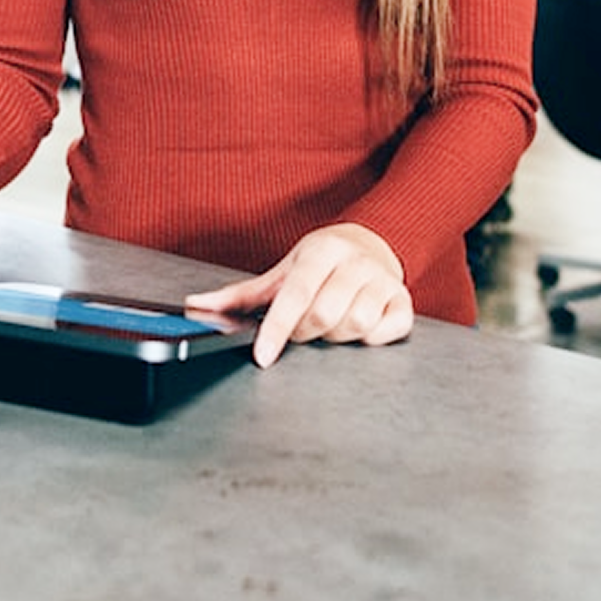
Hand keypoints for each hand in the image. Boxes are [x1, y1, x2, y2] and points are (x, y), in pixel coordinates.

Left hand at [185, 223, 412, 367]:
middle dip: (305, 333)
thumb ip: (240, 295)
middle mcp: (355, 262)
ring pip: (356, 325)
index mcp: (321, 251)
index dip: (277, 328)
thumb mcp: (281, 272)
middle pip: (324, 315)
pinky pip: (388, 331)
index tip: (263, 357)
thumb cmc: (319, 263)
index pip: (295, 294)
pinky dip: (372, 339)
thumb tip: (195, 307)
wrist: (370, 242)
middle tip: (301, 330)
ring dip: (336, 337)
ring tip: (330, 325)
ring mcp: (383, 280)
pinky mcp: (405, 301)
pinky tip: (360, 328)